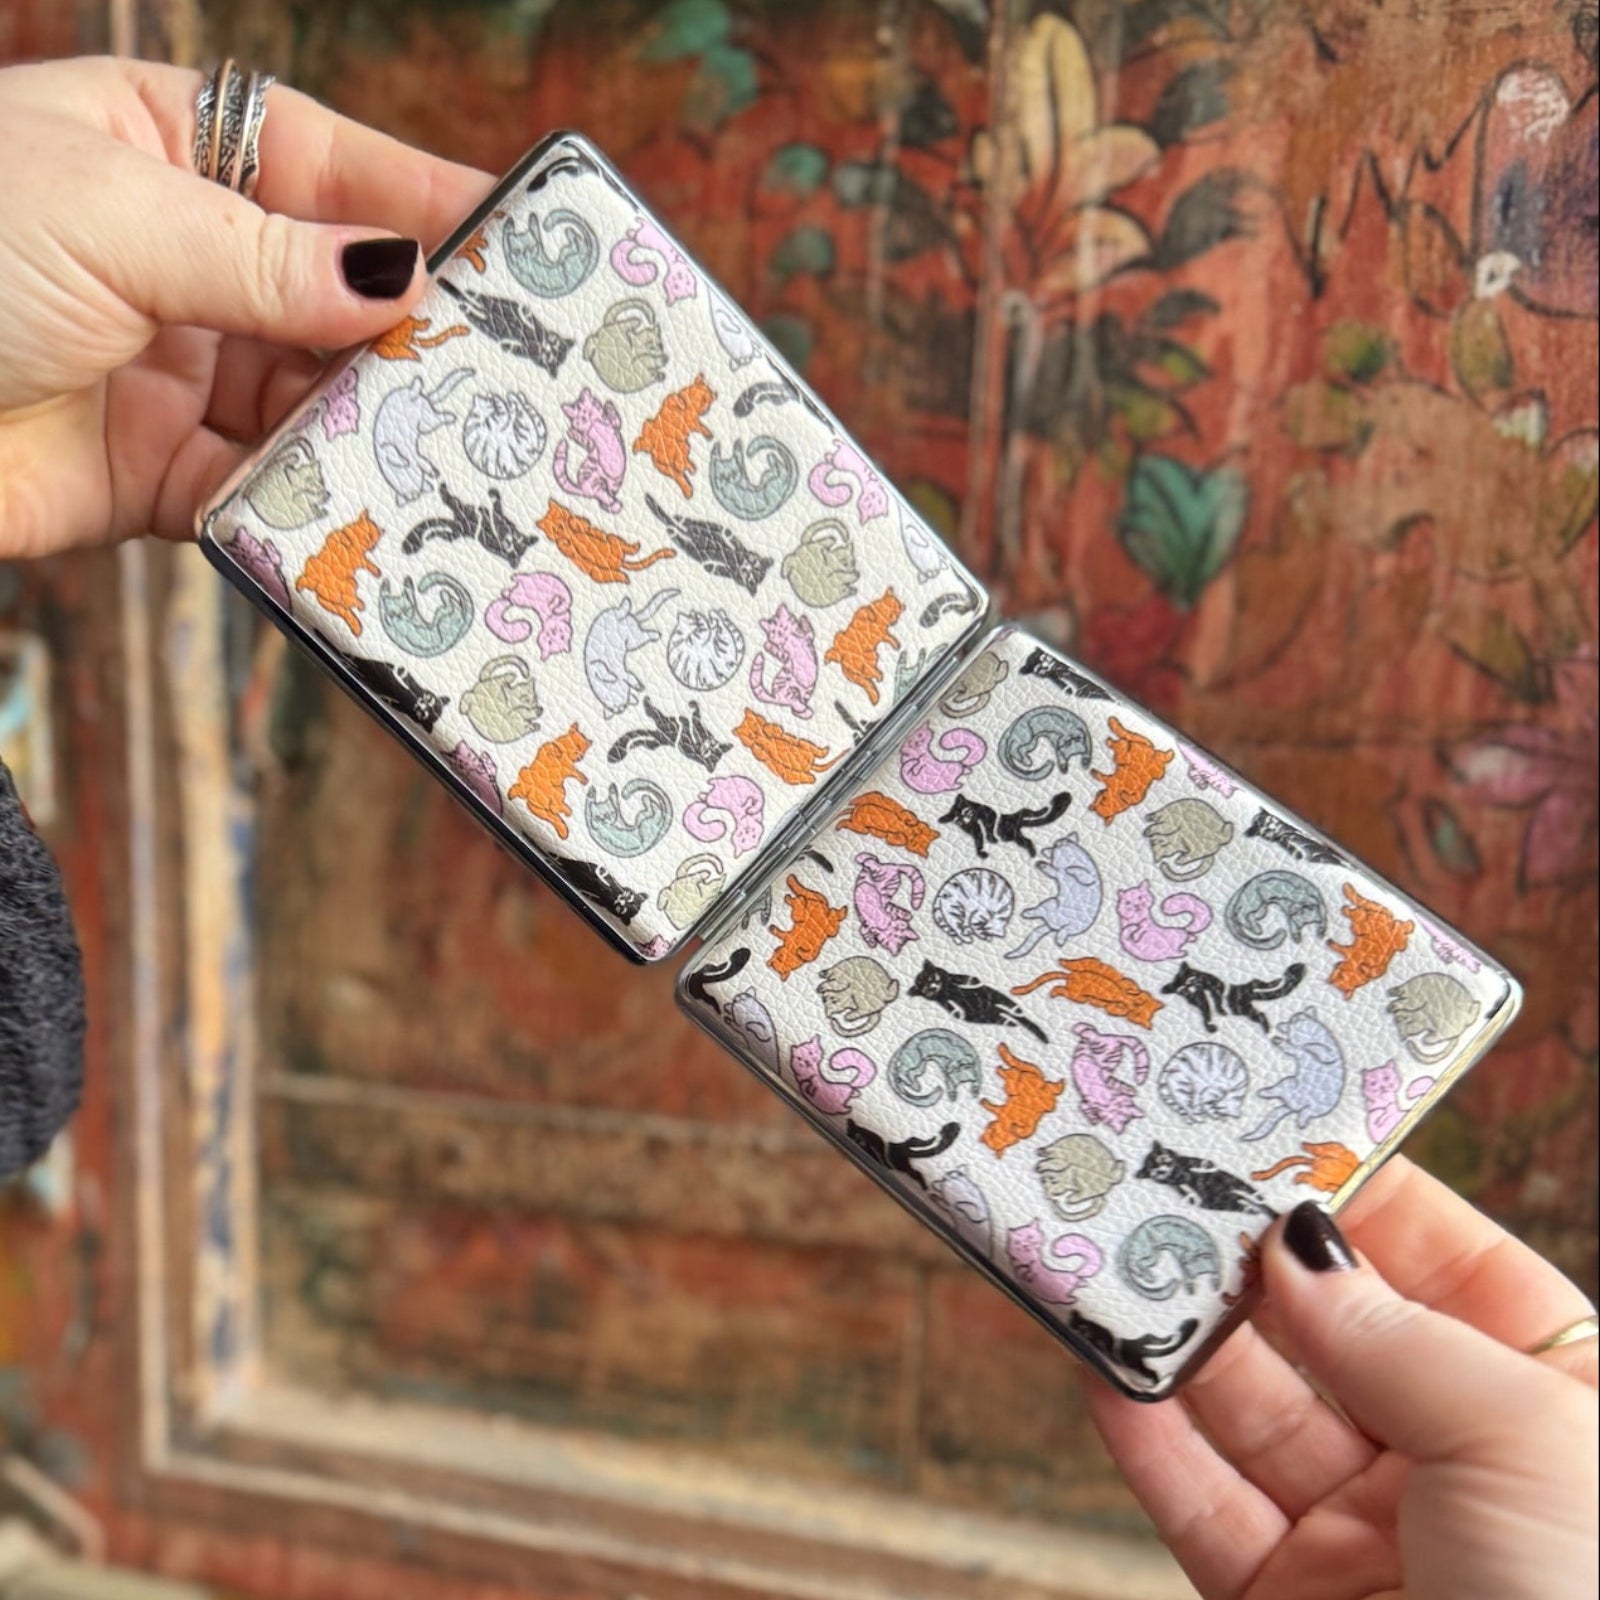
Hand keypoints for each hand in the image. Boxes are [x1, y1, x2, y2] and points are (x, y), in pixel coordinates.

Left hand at [0, 55, 493, 558]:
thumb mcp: (114, 218)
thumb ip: (267, 258)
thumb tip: (398, 277)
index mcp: (158, 148)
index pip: (320, 166)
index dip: (418, 200)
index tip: (520, 239)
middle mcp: (177, 257)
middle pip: (331, 292)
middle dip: (410, 328)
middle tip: (511, 362)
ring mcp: (173, 368)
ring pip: (310, 397)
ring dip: (371, 422)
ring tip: (455, 441)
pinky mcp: (160, 473)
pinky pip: (262, 486)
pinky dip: (311, 500)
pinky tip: (366, 503)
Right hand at [1085, 1158, 1598, 1599]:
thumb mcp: (1526, 1435)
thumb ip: (1393, 1332)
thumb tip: (1296, 1239)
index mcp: (1558, 1404)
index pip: (1448, 1260)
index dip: (1365, 1191)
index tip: (1276, 1124)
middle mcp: (1460, 1463)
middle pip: (1329, 1329)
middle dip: (1248, 1257)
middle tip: (1165, 1177)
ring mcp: (1370, 1537)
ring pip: (1251, 1409)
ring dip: (1179, 1334)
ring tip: (1111, 1251)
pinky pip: (1202, 1503)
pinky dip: (1146, 1437)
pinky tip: (1103, 1366)